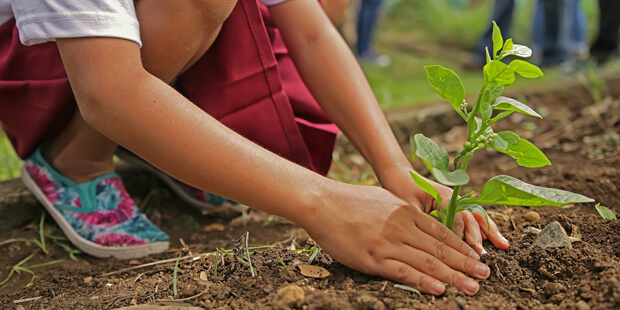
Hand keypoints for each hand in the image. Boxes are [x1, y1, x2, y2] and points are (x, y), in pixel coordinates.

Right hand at [304, 183, 490, 295]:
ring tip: (472, 287)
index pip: (442, 233)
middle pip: (441, 249)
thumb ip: (404, 213)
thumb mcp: (384, 200)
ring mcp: (388, 243)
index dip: (462, 247)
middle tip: (485, 275)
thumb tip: (420, 223)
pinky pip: (403, 272)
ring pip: (427, 262)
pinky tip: (439, 289)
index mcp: (406, 212)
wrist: (322, 203)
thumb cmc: (351, 201)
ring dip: (453, 276)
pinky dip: (423, 282)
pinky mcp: (373, 258)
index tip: (477, 258)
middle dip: (466, 264)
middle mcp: (402, 227)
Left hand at [377, 163, 509, 254]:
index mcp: (443, 195)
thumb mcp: (408, 205)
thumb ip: (422, 220)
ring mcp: (456, 201)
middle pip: (471, 217)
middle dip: (479, 236)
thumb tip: (430, 241)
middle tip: (483, 255)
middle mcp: (454, 197)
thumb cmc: (400, 189)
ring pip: (476, 217)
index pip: (457, 217)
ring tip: (503, 246)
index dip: (460, 235)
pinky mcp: (454, 206)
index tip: (462, 252)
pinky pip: (472, 217)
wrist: (399, 174)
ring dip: (489, 231)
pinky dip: (484, 228)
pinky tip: (493, 239)